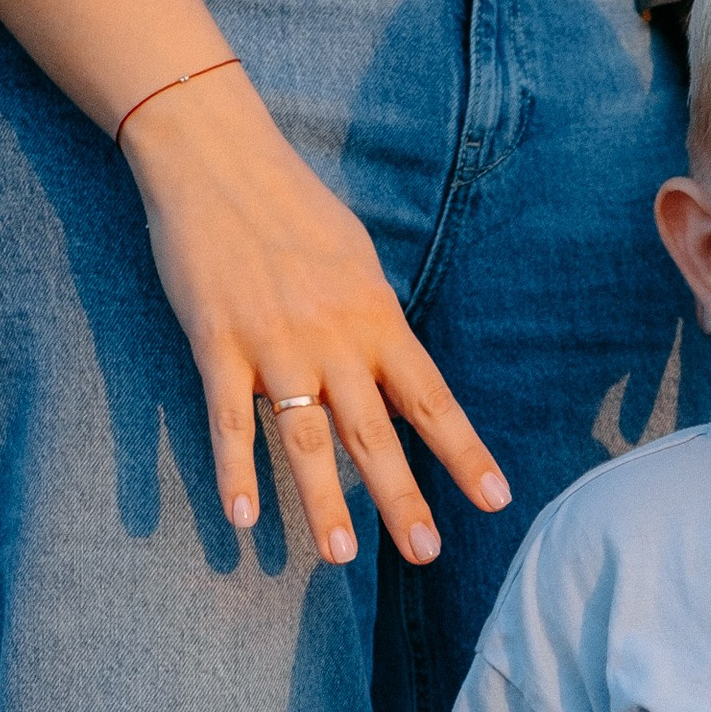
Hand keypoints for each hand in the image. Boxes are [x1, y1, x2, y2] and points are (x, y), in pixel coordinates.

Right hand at [129, 70, 509, 565]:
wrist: (215, 154)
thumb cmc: (292, 207)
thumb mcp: (356, 260)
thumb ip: (377, 323)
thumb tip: (400, 380)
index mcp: (375, 317)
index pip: (431, 399)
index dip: (464, 452)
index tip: (495, 499)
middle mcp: (333, 337)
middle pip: (375, 432)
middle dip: (403, 497)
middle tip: (426, 554)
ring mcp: (274, 343)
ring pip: (304, 437)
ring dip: (322, 500)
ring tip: (339, 557)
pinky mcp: (216, 343)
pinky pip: (228, 419)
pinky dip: (234, 470)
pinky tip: (243, 518)